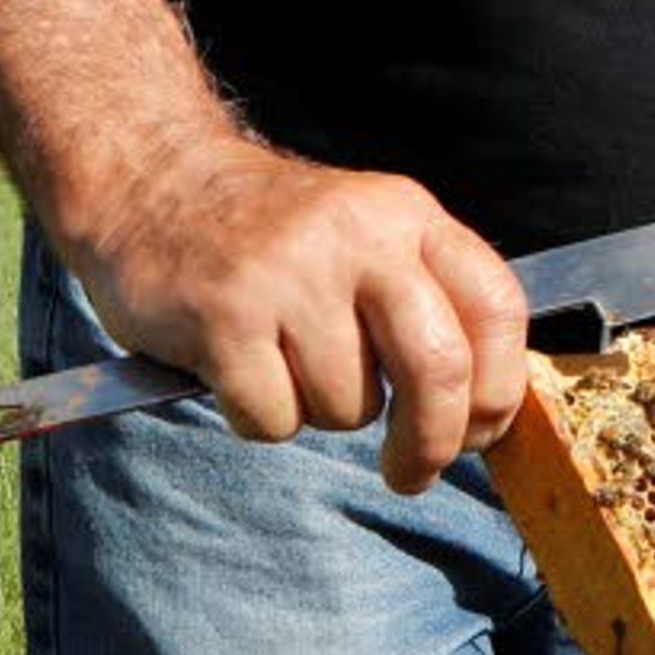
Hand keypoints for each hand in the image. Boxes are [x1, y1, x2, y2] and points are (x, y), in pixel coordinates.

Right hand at [67, 136, 533, 494]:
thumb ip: (427, 300)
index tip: (481, 434)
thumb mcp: (366, 233)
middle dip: (433, 443)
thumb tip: (484, 411)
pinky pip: (274, 418)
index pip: (497, 307)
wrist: (153, 181)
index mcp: (407, 215)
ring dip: (321, 411)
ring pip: (349, 406)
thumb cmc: (274, 236)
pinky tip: (238, 369)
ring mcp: (290, 274)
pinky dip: (259, 416)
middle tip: (411, 473)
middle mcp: (359, 236)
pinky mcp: (224, 317)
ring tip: (285, 361)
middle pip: (439, 370)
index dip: (501, 390)